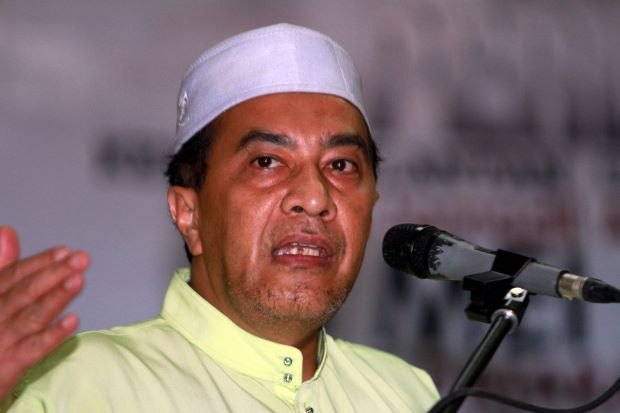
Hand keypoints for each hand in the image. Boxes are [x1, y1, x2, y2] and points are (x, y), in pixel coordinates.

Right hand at [0, 226, 86, 400]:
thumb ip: (1, 267)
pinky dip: (52, 335)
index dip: (41, 262)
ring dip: (55, 297)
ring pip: (30, 317)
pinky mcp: (6, 367)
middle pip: (24, 292)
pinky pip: (32, 350)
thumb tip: (8, 231)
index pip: (14, 275)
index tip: (66, 251)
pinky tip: (73, 320)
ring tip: (79, 280)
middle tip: (81, 259)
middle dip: (53, 273)